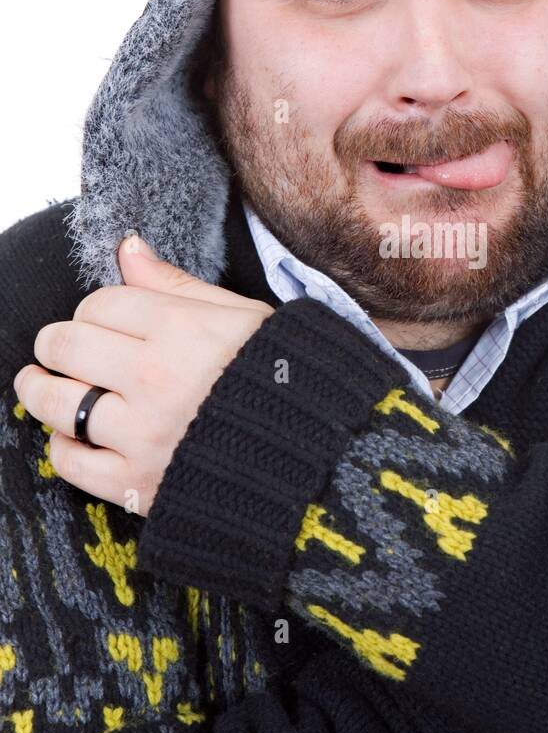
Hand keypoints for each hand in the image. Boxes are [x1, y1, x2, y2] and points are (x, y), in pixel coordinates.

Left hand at [12, 234, 274, 516]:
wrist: (321, 460)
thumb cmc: (286, 381)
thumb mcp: (242, 317)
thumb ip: (176, 285)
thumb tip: (128, 247)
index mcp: (183, 330)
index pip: (100, 303)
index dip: (96, 310)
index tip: (103, 322)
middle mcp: (155, 378)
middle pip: (65, 345)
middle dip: (57, 344)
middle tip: (62, 350)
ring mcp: (143, 434)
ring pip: (55, 401)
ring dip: (40, 390)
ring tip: (43, 384)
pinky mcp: (137, 484)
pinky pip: (69, 461)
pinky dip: (62, 446)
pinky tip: (76, 435)